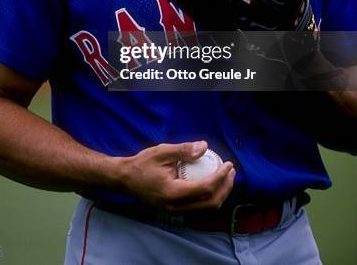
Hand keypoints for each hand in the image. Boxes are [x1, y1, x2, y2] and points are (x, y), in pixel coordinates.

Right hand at [120, 140, 234, 210]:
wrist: (124, 179)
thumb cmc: (142, 163)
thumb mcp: (162, 151)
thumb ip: (184, 150)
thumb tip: (205, 146)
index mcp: (172, 193)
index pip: (205, 188)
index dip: (221, 177)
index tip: (229, 164)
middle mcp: (175, 206)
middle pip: (210, 203)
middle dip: (225, 188)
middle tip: (231, 171)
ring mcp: (175, 211)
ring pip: (206, 208)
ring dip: (220, 194)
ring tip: (226, 177)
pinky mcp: (175, 209)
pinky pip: (198, 206)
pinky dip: (210, 196)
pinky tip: (212, 182)